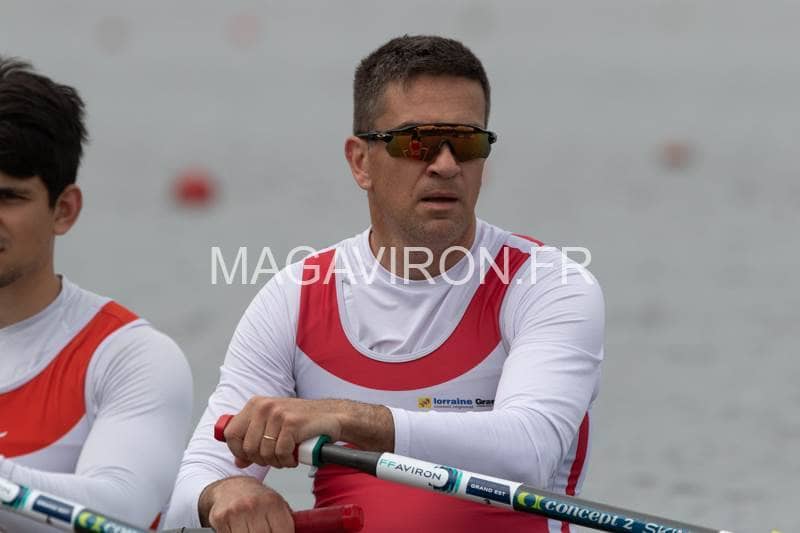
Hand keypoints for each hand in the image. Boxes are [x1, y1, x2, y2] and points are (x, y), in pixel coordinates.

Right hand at [199, 476, 292, 532]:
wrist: (231, 488)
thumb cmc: (256, 499)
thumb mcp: (276, 505)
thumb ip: (286, 520)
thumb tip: (300, 532)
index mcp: (272, 502)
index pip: (283, 531)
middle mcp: (254, 504)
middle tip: (266, 531)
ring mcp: (236, 511)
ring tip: (253, 530)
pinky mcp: (221, 518)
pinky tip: (240, 530)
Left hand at [222, 397, 393, 468]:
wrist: (333, 416)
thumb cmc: (303, 423)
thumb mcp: (273, 427)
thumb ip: (254, 440)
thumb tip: (238, 460)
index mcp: (255, 404)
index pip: (231, 434)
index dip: (238, 451)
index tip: (251, 457)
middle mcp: (264, 406)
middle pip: (248, 448)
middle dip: (262, 460)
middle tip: (277, 457)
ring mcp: (278, 413)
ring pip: (264, 453)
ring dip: (277, 461)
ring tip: (288, 454)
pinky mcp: (292, 423)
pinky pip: (281, 453)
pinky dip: (289, 460)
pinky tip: (296, 454)